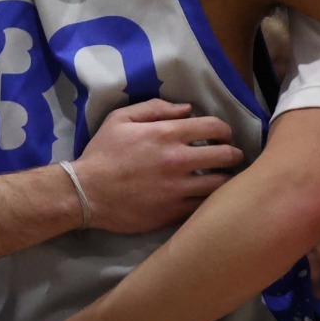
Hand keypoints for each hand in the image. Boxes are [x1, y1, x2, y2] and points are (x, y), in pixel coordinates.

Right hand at [72, 99, 242, 232]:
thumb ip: (154, 108)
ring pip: (220, 184)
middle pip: (225, 156)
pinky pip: (204, 206)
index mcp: (166, 134)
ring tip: (223, 178)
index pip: (215, 127)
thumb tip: (187, 109)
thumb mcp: (120, 119)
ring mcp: (177, 189)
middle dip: (233, 154)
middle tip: (231, 157)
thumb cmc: (102, 154)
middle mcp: (177, 160)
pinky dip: (210, 200)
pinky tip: (206, 196)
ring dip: (226, 179)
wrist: (86, 193)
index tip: (223, 136)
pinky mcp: (172, 212)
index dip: (225, 130)